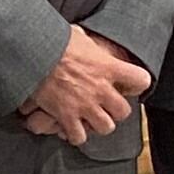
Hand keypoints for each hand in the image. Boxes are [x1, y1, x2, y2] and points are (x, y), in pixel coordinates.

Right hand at [18, 27, 149, 146]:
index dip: (136, 84)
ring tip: (90, 118)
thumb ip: (89, 44)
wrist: (32, 53)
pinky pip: (79, 137)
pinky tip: (71, 126)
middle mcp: (101, 89)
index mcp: (108, 67)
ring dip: (98, 124)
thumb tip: (84, 38)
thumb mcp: (78, 35)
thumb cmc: (53, 41)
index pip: (142, 80)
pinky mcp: (66, 116)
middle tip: (106, 106)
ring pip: (106, 128)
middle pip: (124, 112)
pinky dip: (75, 134)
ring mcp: (84, 105)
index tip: (127, 84)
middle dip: (115, 111)